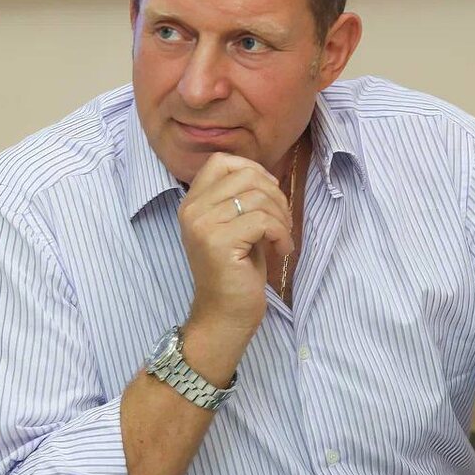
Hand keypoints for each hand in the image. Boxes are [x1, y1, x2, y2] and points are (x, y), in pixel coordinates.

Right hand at [177, 152, 293, 338]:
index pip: (222, 161)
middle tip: (282, 222)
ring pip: (258, 197)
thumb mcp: (235, 226)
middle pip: (246, 175)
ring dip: (281, 217)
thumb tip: (268, 176)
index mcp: (192, 202)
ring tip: (282, 239)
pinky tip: (281, 251)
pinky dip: (281, 234)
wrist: (225, 313)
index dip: (253, 170)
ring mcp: (203, 224)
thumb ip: (241, 198)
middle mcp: (192, 209)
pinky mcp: (218, 241)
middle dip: (275, 196)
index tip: (269, 194)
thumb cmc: (236, 271)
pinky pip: (263, 220)